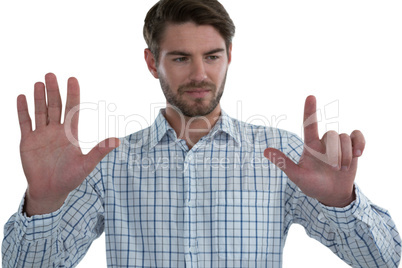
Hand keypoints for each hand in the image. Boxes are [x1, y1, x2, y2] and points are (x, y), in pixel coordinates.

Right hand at [17, 73, 119, 215]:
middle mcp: (56, 131)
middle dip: (53, 91)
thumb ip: (99, 151)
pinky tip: (22, 97)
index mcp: (70, 133)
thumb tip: (117, 141)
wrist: (50, 191)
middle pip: (54, 106)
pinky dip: (23, 110)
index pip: (71, 109)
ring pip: (40, 111)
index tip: (72, 79)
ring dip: (38, 97)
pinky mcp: (28, 141)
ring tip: (39, 83)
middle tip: (51, 74)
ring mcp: (41, 135)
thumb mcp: (86, 164)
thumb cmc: (70, 178)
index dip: (72, 94)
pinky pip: (25, 122)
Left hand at [264, 95, 364, 206]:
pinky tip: (359, 154)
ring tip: (341, 170)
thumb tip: (265, 151)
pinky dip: (360, 143)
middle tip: (334, 169)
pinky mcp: (352, 147)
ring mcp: (339, 144)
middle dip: (335, 153)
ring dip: (346, 155)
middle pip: (332, 134)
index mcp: (310, 145)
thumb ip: (283, 163)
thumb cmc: (312, 185)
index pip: (309, 124)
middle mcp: (324, 142)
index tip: (310, 96)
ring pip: (345, 137)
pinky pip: (357, 136)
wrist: (332, 194)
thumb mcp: (297, 176)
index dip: (310, 110)